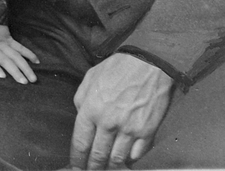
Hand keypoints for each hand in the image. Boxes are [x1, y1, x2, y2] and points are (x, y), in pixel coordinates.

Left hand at [0, 21, 37, 83]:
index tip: (2, 76)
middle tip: (24, 83)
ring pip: (16, 56)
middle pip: (5, 61)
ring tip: (32, 78)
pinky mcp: (9, 38)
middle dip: (15, 72)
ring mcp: (3, 43)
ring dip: (25, 67)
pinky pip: (20, 47)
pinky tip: (37, 62)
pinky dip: (29, 54)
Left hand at [69, 52, 173, 168]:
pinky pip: (137, 154)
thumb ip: (81, 101)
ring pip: (117, 159)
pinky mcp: (147, 131)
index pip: (80, 142)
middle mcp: (108, 122)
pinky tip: (126, 162)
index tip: (76, 166)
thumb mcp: (89, 79)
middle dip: (92, 167)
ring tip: (107, 170)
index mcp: (90, 109)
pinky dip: (130, 161)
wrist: (148, 63)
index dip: (77, 158)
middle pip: (97, 155)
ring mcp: (129, 129)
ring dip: (111, 168)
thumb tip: (81, 117)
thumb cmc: (117, 68)